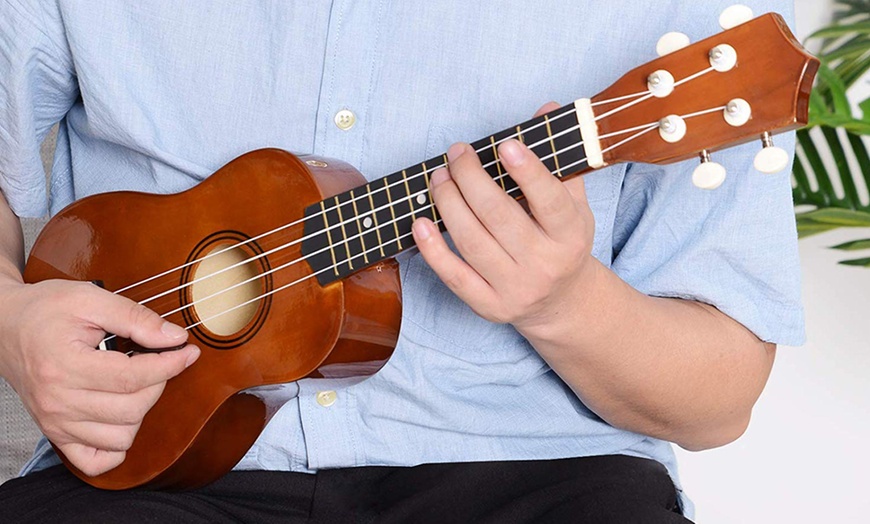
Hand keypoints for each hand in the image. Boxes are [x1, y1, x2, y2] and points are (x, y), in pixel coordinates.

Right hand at [0, 279, 199, 476]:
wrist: (4, 325)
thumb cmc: (46, 309)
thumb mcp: (91, 298)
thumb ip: (135, 318)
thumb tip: (175, 338)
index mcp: (65, 365)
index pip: (132, 378)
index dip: (170, 365)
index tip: (188, 352)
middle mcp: (58, 401)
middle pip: (131, 408)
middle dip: (158, 383)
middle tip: (157, 360)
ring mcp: (55, 422)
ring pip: (121, 437)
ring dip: (141, 411)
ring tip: (134, 383)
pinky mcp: (55, 434)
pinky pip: (95, 461)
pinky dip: (116, 447)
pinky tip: (121, 417)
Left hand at [411, 103, 596, 334]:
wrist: (561, 301)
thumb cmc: (562, 242)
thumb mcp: (573, 204)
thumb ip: (558, 160)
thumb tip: (545, 109)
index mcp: (570, 236)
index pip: (550, 202)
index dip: (528, 172)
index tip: (504, 145)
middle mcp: (543, 264)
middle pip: (499, 217)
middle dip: (471, 179)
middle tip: (456, 153)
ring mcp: (515, 288)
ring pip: (472, 242)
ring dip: (448, 204)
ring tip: (439, 177)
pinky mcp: (489, 306)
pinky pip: (454, 276)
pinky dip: (433, 249)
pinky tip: (419, 223)